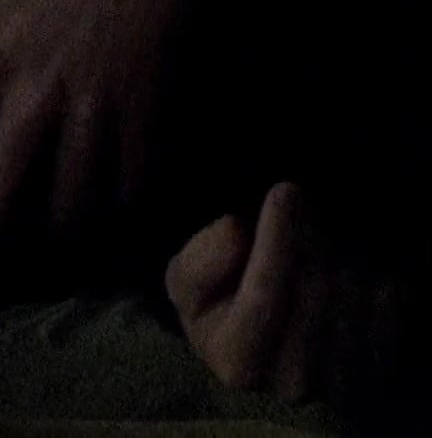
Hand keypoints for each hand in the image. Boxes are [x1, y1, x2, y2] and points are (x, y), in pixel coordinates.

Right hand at [167, 183, 404, 405]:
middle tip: (298, 198)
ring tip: (314, 232)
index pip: (264, 299)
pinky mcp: (381, 364)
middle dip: (308, 234)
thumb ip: (198, 262)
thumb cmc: (220, 302)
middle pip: (314, 291)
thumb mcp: (186, 282)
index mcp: (237, 364)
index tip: (282, 192)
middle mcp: (293, 383)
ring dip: (338, 248)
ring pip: (353, 291)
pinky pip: (388, 300)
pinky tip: (342, 259)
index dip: (275, 241)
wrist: (265, 339)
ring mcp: (342, 379)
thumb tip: (234, 230)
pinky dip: (370, 267)